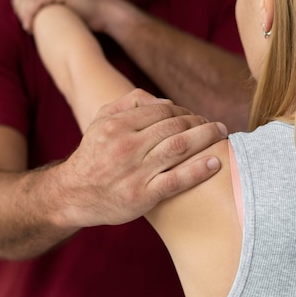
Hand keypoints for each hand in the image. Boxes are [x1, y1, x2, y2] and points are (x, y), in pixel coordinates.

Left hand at [0, 0, 117, 31]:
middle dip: (16, 4)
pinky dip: (30, 14)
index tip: (10, 6)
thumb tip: (29, 6)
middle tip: (21, 21)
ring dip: (22, 11)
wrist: (109, 14)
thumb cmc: (87, 13)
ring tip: (26, 25)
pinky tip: (30, 26)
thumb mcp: (63, 0)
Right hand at [56, 89, 227, 227]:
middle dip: (201, 123)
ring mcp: (135, 171)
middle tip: (216, 127)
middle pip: (175, 126)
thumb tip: (164, 101)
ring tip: (221, 136)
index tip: (197, 117)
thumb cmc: (92, 156)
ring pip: (179, 147)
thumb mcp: (100, 122)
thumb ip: (128, 104)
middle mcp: (126, 146)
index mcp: (117, 125)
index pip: (163, 110)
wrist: (73, 194)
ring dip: (206, 139)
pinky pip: (176, 179)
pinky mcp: (142, 195)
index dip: (185, 111)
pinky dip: (199, 170)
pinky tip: (215, 163)